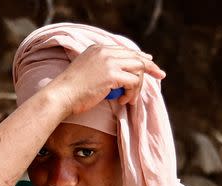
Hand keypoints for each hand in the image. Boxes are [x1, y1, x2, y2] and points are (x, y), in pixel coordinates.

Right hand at [47, 45, 165, 115]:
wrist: (61, 95)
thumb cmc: (72, 91)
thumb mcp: (87, 73)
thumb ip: (103, 70)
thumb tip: (121, 79)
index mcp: (98, 49)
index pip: (125, 50)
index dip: (140, 57)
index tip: (151, 63)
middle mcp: (104, 51)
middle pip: (136, 57)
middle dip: (151, 67)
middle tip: (161, 75)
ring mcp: (109, 61)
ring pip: (138, 69)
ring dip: (138, 86)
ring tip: (129, 99)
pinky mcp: (112, 74)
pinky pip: (134, 82)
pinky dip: (132, 93)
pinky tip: (123, 101)